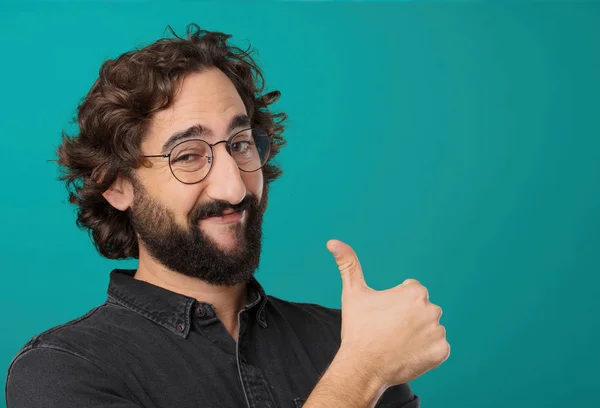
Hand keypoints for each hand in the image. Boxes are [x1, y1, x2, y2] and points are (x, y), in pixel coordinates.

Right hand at [327, 239, 449, 387]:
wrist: (362, 367)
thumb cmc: (358, 329)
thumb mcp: (353, 293)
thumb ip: (348, 264)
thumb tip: (333, 242)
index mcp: (414, 291)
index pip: (411, 293)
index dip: (395, 305)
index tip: (383, 317)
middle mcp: (431, 308)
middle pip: (421, 310)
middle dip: (408, 319)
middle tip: (388, 331)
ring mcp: (438, 332)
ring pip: (429, 328)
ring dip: (418, 334)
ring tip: (397, 343)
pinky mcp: (441, 352)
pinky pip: (437, 348)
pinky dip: (426, 352)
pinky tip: (408, 354)